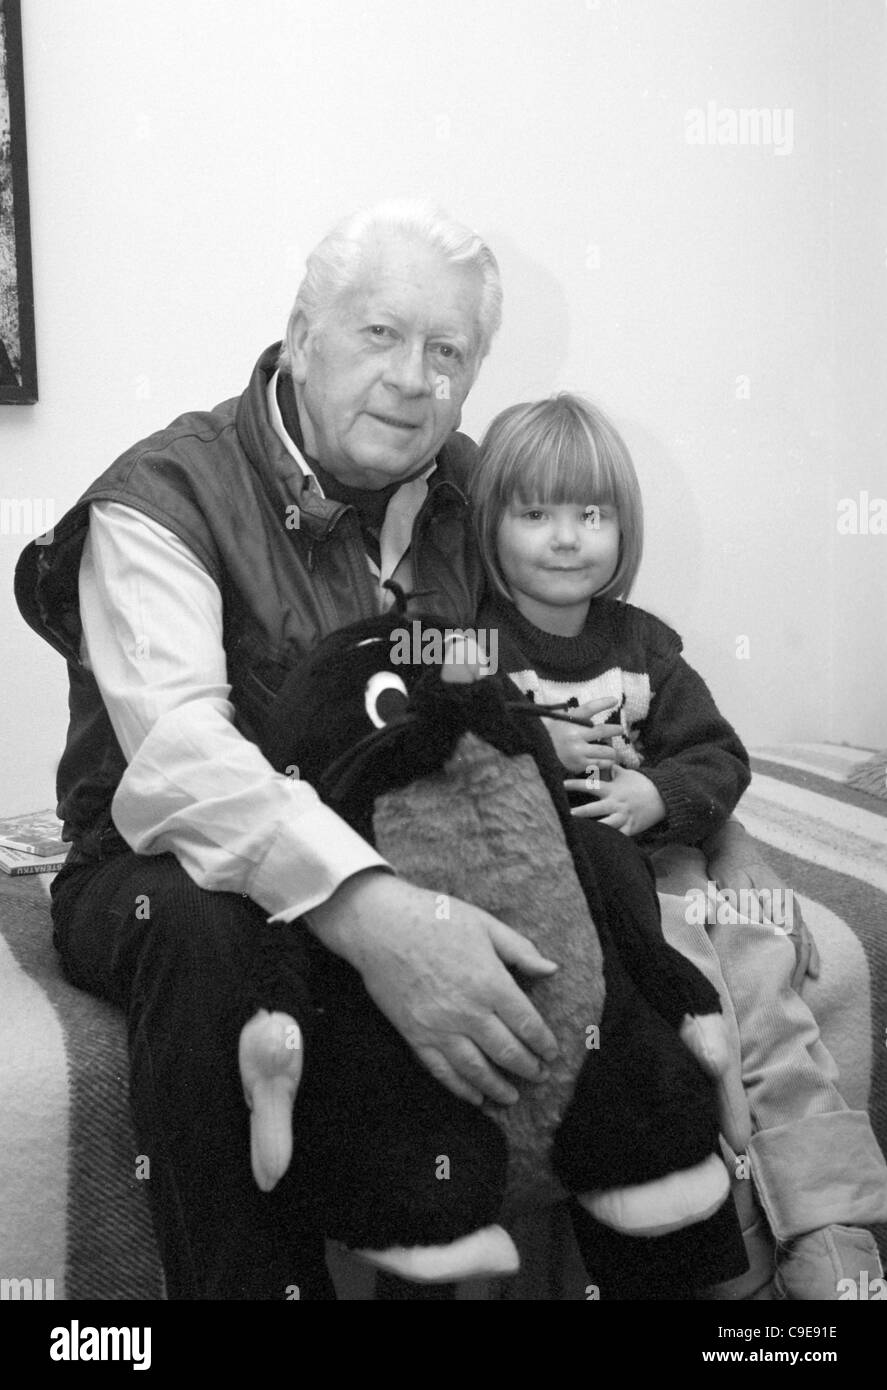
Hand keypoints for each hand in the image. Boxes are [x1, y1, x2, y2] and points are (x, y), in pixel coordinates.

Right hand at [305, 870, 560, 1107]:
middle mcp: (468, 1012)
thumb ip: (520, 950)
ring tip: (512, 1097)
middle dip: (527, 1068)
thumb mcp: (484, 925)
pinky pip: (442, 1070)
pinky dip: (460, 1088)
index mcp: (491, 983)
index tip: (551, 1053)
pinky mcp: (415, 1035)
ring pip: (476, 1069)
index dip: (543, 1043)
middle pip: (506, 1051)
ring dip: (498, 1087)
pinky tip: (474, 1097)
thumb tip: (552, 969)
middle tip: (540, 1076)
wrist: (379, 926)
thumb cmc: (434, 918)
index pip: (527, 1024)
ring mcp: (440, 1027)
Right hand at [543, 697, 623, 774]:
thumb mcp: (551, 721)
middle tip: (620, 729)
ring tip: (614, 752)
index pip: (589, 708)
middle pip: (603, 730)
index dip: (603, 703)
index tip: (614, 700)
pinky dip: (606, 763)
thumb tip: (568, 709)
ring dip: (612, 751)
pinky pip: (600, 763)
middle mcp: (575, 734)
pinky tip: (607, 762)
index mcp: (568, 721)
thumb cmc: (545, 737)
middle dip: (615, 729)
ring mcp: (577, 750)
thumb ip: (563, 714)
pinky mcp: (578, 764)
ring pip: (606, 750)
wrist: (533, 756)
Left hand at [564, 765, 666, 835]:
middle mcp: (616, 804)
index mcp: (612, 790)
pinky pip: (619, 836)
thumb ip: (611, 769)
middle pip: (593, 809)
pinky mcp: (631, 828)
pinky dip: (610, 840)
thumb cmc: (642, 784)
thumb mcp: (627, 774)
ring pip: (604, 826)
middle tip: (563, 814)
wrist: (664, 796)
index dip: (575, 784)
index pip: (590, 786)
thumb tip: (601, 760)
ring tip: (578, 832)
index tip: (561, 784)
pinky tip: (598, 844)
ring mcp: (623, 817)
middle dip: (578, 813)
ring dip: (591, 829)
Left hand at [703, 821, 819, 988]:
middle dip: (794, 971)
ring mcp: (789, 906)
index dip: (786, 962)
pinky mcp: (785, 908)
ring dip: (802, 966)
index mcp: (778, 900)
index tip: (779, 984)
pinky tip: (813, 971)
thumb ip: (744, 904)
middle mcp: (788, 905)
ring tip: (798, 992)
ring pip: (803, 942)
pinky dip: (810, 953)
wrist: (731, 844)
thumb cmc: (728, 864)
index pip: (788, 938)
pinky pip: (803, 934)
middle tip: (788, 997)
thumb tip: (758, 927)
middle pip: (798, 944)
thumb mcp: (731, 882)